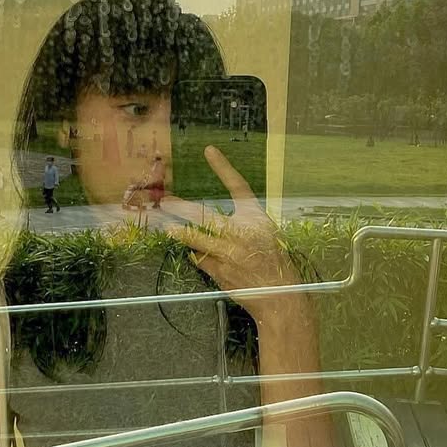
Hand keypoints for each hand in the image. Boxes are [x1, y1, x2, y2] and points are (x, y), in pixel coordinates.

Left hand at [163, 146, 301, 323]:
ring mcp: (229, 253)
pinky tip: (195, 255)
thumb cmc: (274, 262)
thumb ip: (243, 224)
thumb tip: (214, 222)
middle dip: (182, 208)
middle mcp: (241, 232)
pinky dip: (197, 256)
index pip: (238, 186)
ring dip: (180, 233)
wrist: (280, 295)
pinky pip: (201, 260)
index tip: (209, 151)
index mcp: (256, 218)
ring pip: (196, 239)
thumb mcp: (266, 234)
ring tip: (168, 228)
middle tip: (166, 201)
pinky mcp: (220, 272)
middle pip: (205, 215)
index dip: (223, 167)